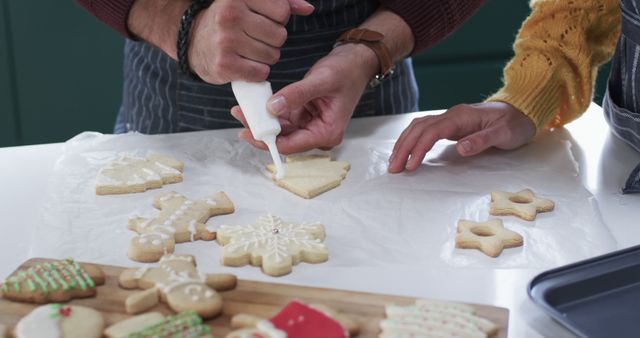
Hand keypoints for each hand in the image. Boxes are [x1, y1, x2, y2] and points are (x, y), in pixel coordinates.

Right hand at [189, 0, 313, 83]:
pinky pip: (261, 73)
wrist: (193, 42)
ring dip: (266, 58)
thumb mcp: (251, 3)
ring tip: (248, 51)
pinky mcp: (224, 65)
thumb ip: (282, 2)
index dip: (278, 20)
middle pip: (280, 35)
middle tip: (254, 39)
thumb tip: (308, 8)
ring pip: (272, 56)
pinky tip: (244, 64)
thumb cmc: (230, 21)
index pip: (282, 11)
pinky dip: (257, 73)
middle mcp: (230, 15)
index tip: (262, 21)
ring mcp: (226, 40)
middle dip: (273, 41)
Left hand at [230, 43, 378, 153]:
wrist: (355, 61)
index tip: (250, 132)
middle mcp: (318, 134)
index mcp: (327, 133)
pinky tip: (255, 105)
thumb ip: (296, 95)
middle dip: (261, 131)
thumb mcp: (321, 81)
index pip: (294, 145)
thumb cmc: (346, 72)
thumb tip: (272, 107)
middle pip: (284, 140)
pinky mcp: (304, 117)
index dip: (270, 141)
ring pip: (281, 131)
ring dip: (262, 122)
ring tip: (242, 110)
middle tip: (240, 116)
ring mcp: (310, 126)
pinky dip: (269, 113)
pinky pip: (283, 119)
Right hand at [388, 102, 535, 172]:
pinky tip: (406, 150)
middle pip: (419, 129)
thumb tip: (460, 148)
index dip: (418, 148)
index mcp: (461, 116)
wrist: (521, 112)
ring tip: (394, 161)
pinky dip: (411, 140)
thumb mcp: (504, 133)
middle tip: (394, 168)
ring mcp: (449, 119)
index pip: (432, 131)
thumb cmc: (514, 124)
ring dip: (404, 143)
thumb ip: (482, 140)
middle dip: (404, 148)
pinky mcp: (449, 125)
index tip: (411, 166)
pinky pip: (424, 130)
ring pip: (418, 128)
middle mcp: (451, 115)